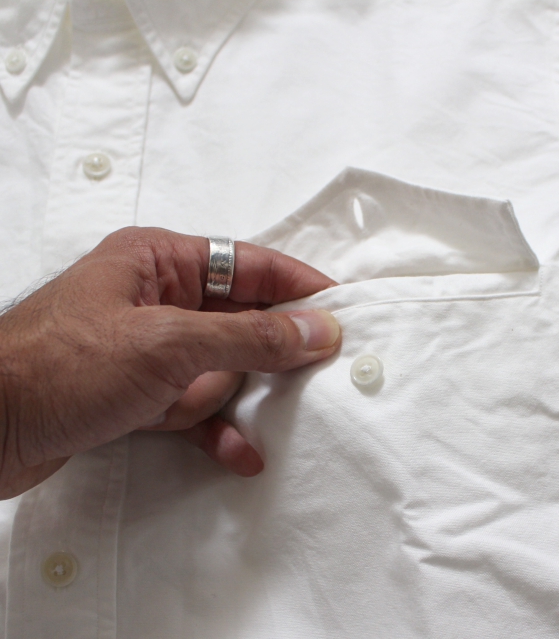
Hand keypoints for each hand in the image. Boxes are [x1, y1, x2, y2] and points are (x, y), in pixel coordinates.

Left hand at [0, 227, 339, 497]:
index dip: (300, 286)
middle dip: (272, 351)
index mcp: (161, 262)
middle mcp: (158, 301)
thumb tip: (317, 330)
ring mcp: (150, 351)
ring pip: (221, 367)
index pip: (250, 266)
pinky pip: (195, 407)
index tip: (343, 309)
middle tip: (321, 371)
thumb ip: (248, 336)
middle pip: (240, 319)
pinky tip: (240, 452)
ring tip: (261, 414)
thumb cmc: (59, 367)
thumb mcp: (168, 344)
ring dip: (237, 396)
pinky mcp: (140, 394)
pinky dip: (216, 428)